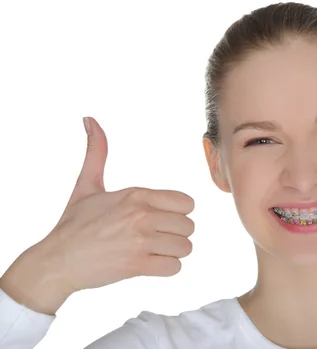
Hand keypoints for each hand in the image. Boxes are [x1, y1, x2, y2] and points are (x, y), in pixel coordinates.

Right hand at [30, 117, 194, 292]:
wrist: (56, 261)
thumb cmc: (73, 224)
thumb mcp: (86, 185)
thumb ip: (96, 152)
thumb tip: (89, 119)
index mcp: (136, 195)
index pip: (187, 203)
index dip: (178, 213)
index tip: (162, 219)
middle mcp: (142, 215)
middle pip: (189, 226)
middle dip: (176, 234)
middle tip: (157, 238)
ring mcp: (140, 241)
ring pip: (185, 247)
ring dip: (172, 252)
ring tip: (153, 251)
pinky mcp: (137, 265)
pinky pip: (174, 267)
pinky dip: (166, 268)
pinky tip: (150, 264)